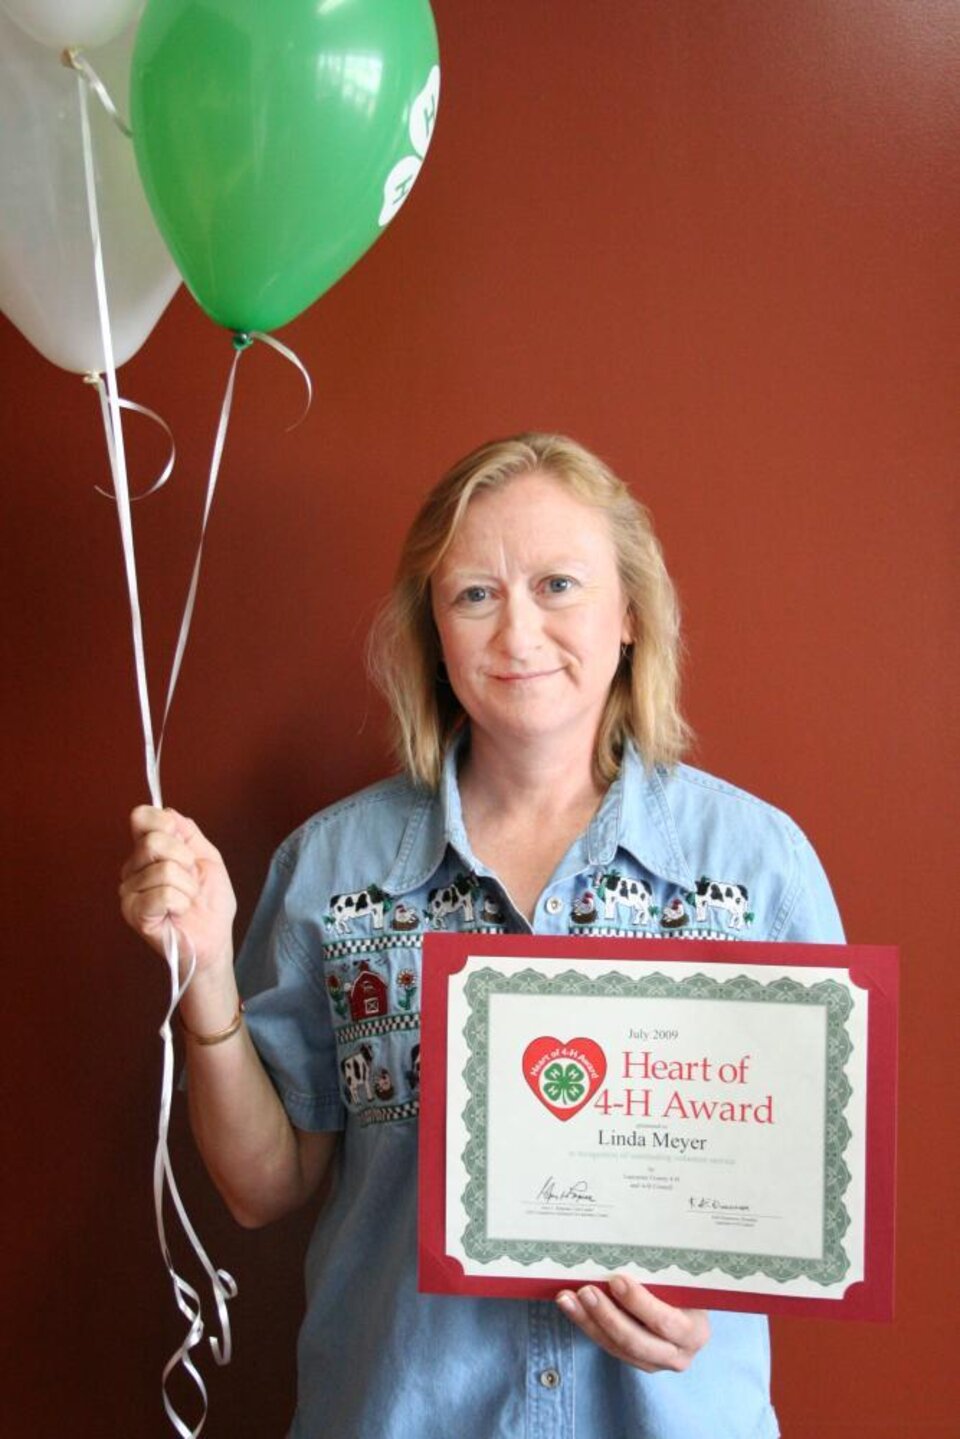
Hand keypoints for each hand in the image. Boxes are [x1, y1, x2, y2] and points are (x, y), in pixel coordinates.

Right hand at [119, 805, 236, 977]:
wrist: (214, 939)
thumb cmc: (210, 902)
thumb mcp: (207, 857)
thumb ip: (187, 832)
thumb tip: (167, 811)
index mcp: (147, 852)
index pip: (141, 817)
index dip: (165, 824)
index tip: (185, 844)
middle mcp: (133, 869)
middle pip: (153, 841)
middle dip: (185, 858)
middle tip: (191, 878)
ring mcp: (130, 892)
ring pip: (163, 870)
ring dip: (187, 886)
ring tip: (186, 900)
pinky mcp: (134, 913)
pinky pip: (163, 893)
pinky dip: (181, 902)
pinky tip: (178, 912)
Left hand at [556, 1274, 709, 1371]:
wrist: (689, 1312)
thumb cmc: (683, 1287)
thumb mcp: (682, 1281)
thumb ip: (663, 1272)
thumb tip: (630, 1239)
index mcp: (694, 1330)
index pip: (665, 1321)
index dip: (639, 1303)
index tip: (616, 1280)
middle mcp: (679, 1354)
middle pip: (636, 1340)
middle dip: (607, 1315)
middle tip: (585, 1290)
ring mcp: (656, 1363)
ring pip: (617, 1347)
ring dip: (589, 1322)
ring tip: (567, 1299)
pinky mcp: (637, 1363)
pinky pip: (609, 1347)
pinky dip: (588, 1326)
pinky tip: (572, 1308)